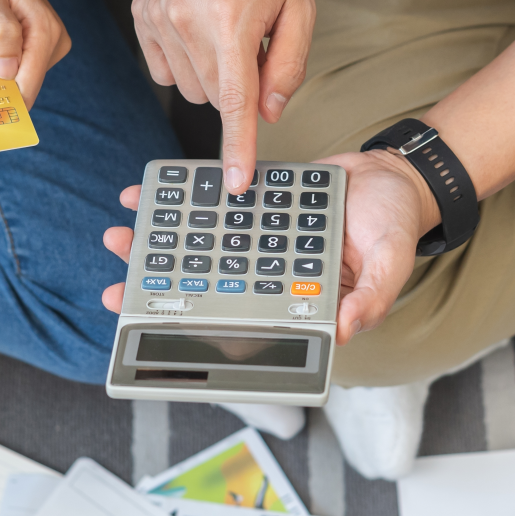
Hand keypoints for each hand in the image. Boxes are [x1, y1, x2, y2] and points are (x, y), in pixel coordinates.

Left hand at [99, 150, 437, 345]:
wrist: (392, 174)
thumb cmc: (397, 225)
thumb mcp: (393, 261)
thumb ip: (373, 298)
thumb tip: (345, 330)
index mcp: (299, 304)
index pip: (245, 333)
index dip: (200, 341)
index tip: (159, 337)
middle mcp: (270, 281)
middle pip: (205, 296)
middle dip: (158, 295)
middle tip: (117, 291)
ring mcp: (255, 247)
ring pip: (197, 255)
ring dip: (156, 250)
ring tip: (119, 238)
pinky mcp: (249, 211)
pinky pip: (208, 212)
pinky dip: (176, 205)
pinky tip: (145, 197)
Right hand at [133, 0, 315, 193]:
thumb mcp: (301, 3)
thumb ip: (287, 64)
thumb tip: (269, 113)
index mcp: (231, 18)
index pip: (234, 101)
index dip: (237, 147)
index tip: (234, 182)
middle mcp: (186, 20)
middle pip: (213, 98)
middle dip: (236, 86)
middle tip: (252, 43)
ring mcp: (157, 18)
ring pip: (186, 87)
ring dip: (210, 74)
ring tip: (225, 27)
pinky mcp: (141, 14)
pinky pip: (163, 69)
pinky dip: (184, 61)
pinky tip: (198, 28)